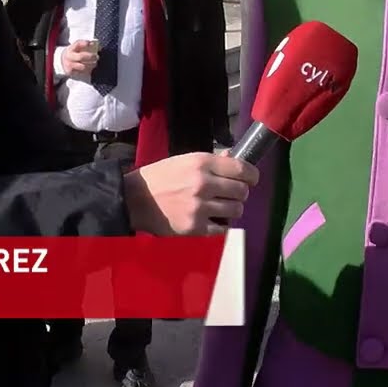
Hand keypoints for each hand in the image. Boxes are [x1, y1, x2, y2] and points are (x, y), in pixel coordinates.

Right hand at [61, 39, 98, 78]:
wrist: (62, 61)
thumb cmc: (72, 53)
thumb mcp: (75, 47)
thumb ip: (84, 45)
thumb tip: (95, 45)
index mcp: (70, 49)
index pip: (77, 44)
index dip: (84, 43)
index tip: (92, 44)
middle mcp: (69, 57)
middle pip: (81, 57)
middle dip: (91, 57)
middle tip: (97, 57)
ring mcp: (69, 65)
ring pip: (83, 67)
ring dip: (91, 65)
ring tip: (95, 63)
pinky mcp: (71, 72)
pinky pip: (82, 72)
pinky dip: (88, 70)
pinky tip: (91, 68)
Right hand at [122, 153, 258, 235]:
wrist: (135, 200)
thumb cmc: (161, 177)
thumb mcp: (184, 160)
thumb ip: (211, 161)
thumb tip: (235, 159)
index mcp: (201, 163)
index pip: (241, 168)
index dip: (252, 174)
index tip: (252, 178)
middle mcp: (203, 184)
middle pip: (242, 190)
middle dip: (241, 192)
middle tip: (232, 194)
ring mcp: (200, 207)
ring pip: (236, 210)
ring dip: (232, 208)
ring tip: (221, 207)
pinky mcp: (195, 227)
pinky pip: (223, 228)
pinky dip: (221, 224)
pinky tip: (212, 219)